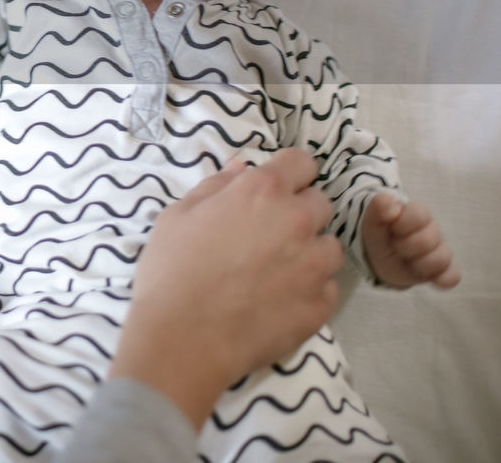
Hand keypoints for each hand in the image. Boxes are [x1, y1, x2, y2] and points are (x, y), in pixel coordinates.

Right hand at [109, 149, 343, 430]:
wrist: (182, 338)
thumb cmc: (171, 270)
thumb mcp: (178, 215)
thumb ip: (216, 186)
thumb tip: (241, 168)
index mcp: (262, 191)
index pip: (301, 162)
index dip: (289, 173)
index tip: (276, 189)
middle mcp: (297, 221)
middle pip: (320, 203)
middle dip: (299, 212)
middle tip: (269, 233)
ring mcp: (314, 265)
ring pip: (329, 247)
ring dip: (309, 252)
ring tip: (278, 271)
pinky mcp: (320, 305)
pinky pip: (327, 288)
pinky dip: (309, 290)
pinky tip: (279, 300)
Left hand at [361, 193, 459, 288]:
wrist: (378, 257)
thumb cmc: (380, 234)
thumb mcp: (373, 220)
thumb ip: (378, 207)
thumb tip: (388, 200)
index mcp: (417, 214)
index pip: (420, 215)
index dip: (402, 225)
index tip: (391, 229)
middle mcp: (433, 231)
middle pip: (429, 240)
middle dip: (405, 246)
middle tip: (395, 247)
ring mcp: (438, 252)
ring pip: (442, 258)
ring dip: (419, 264)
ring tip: (406, 261)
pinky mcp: (440, 271)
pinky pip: (452, 276)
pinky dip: (444, 278)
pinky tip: (432, 279)